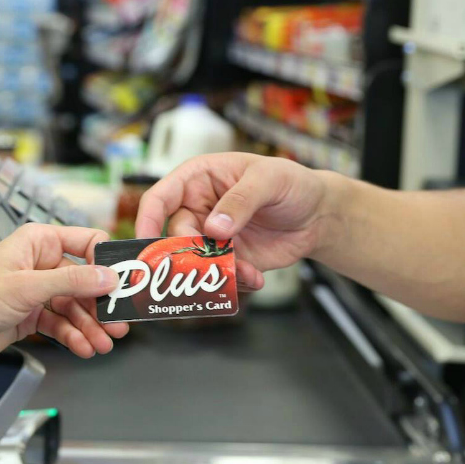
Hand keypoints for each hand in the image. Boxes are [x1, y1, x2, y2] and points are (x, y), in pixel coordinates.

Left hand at [0, 224, 128, 366]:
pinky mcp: (30, 316)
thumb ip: (71, 283)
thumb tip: (108, 277)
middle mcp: (40, 264)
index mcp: (38, 242)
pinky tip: (84, 348)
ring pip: (76, 307)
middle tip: (120, 324)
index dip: (109, 262)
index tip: (129, 282)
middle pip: (86, 281)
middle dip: (103, 305)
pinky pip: (62, 324)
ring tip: (104, 344)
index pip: (87, 242)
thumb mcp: (25, 289)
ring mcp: (35, 292)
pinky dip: (74, 336)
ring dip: (91, 326)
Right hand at [136, 153, 329, 290]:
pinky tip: (257, 279)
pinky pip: (219, 278)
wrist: (319, 215)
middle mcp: (199, 209)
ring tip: (247, 273)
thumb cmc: (292, 183)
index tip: (145, 241)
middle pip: (176, 237)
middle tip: (212, 265)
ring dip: (215, 273)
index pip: (159, 197)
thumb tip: (214, 228)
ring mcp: (212, 238)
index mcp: (198, 180)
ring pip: (196, 263)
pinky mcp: (228, 261)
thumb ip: (241, 200)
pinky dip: (234, 283)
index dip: (146, 219)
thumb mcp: (269, 180)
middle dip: (191, 255)